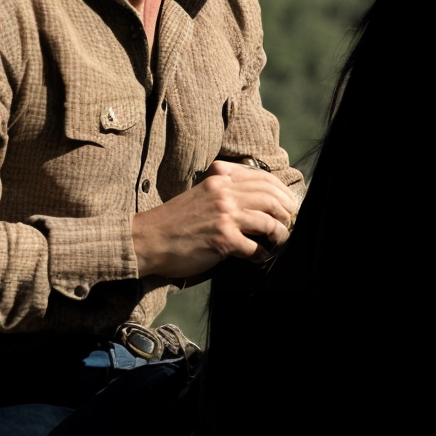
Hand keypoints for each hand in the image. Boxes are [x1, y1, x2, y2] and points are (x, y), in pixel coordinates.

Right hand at [131, 160, 295, 279]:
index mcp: (220, 181)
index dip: (282, 191)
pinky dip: (262, 253)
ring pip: (269, 221)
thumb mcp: (200, 194)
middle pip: (271, 197)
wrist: (146, 240)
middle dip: (287, 211)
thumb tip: (255, 199)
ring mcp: (225, 216)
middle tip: (290, 222)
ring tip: (278, 240)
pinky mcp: (223, 239)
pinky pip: (255, 246)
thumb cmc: (172, 221)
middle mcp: (224, 194)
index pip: (263, 179)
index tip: (289, 202)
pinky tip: (259, 257)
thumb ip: (224, 191)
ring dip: (279, 233)